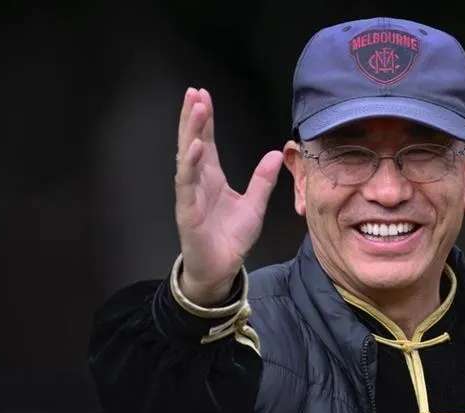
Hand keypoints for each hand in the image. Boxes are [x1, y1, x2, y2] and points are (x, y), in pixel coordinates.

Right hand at [174, 87, 282, 305]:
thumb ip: (264, 179)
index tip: (204, 95)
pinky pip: (186, 184)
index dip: (205, 120)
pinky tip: (194, 147)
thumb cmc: (232, 238)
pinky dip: (190, 164)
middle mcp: (198, 181)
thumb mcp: (255, 205)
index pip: (206, 142)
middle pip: (193, 142)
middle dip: (192, 117)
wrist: (221, 269)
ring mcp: (190, 194)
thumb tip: (277, 153)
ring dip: (190, 132)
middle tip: (193, 92)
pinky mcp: (187, 211)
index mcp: (212, 178)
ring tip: (195, 109)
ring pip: (187, 157)